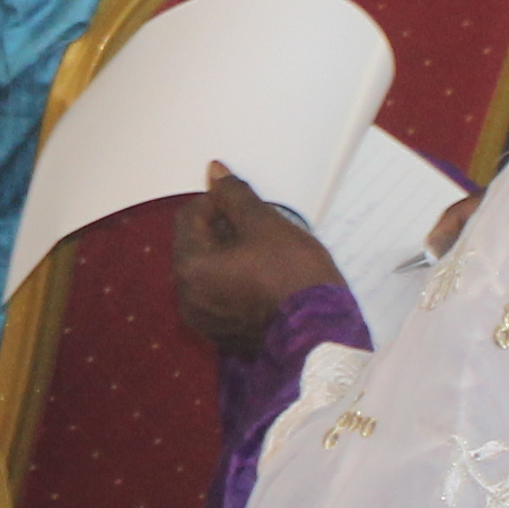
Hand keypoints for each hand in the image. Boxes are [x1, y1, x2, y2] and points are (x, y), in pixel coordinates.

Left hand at [170, 163, 347, 353]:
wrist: (321, 335)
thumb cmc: (294, 275)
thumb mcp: (266, 225)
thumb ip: (235, 196)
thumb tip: (215, 172)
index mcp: (190, 267)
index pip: (190, 217)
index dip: (217, 202)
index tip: (247, 204)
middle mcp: (187, 297)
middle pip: (196, 246)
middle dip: (223, 230)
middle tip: (260, 227)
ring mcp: (204, 320)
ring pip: (209, 272)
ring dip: (229, 255)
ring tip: (265, 253)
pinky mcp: (223, 335)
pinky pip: (220, 296)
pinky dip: (235, 282)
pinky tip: (264, 279)